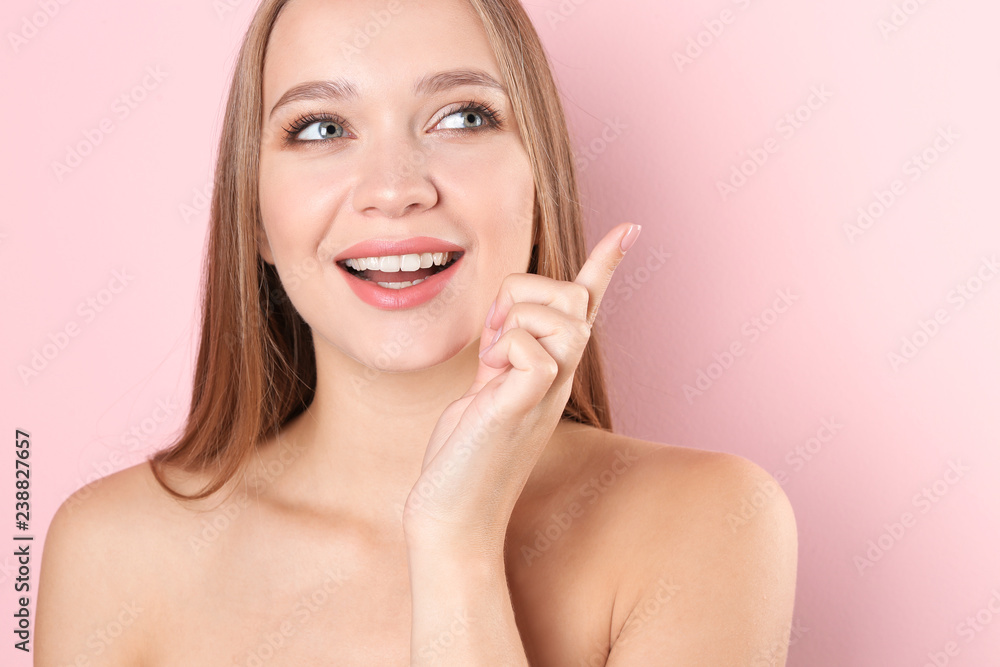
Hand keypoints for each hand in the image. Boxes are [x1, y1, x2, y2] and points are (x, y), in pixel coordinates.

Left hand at [402, 222, 641, 555]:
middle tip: (492, 341)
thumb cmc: (465, 450)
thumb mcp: (487, 384)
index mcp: (553, 366)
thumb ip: (505, 348)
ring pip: (557, 311)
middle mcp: (562, 374)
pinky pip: (529, 344)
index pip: (587, 304)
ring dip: (512, 322)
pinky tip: (488, 383)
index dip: (606, 262)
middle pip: (572, 292)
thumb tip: (508, 311)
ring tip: (490, 364)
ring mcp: (549, 388)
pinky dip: (503, 350)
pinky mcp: (526, 402)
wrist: (453, 508)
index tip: (630, 228)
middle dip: (523, 293)